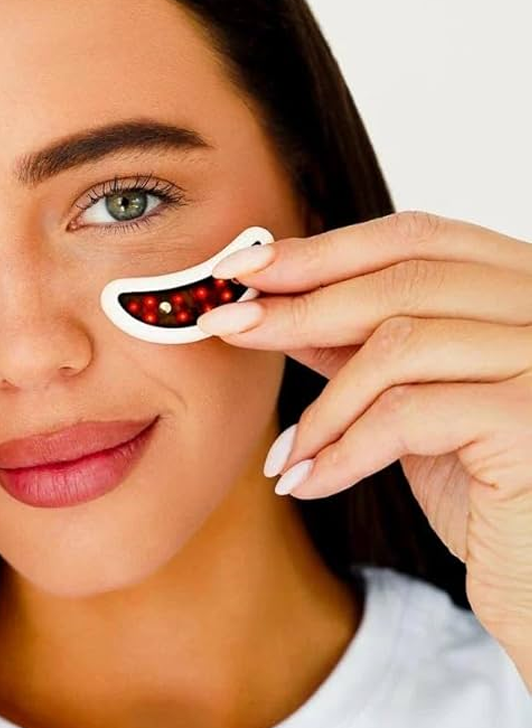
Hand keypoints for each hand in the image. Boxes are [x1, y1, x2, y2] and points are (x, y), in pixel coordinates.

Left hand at [198, 210, 531, 678]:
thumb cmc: (488, 489)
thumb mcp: (414, 397)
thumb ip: (358, 343)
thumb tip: (271, 300)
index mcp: (522, 285)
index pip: (413, 238)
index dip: (320, 249)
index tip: (240, 268)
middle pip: (401, 280)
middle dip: (298, 306)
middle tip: (224, 325)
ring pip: (398, 346)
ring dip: (321, 405)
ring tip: (286, 454)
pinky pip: (406, 414)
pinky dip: (342, 451)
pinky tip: (309, 482)